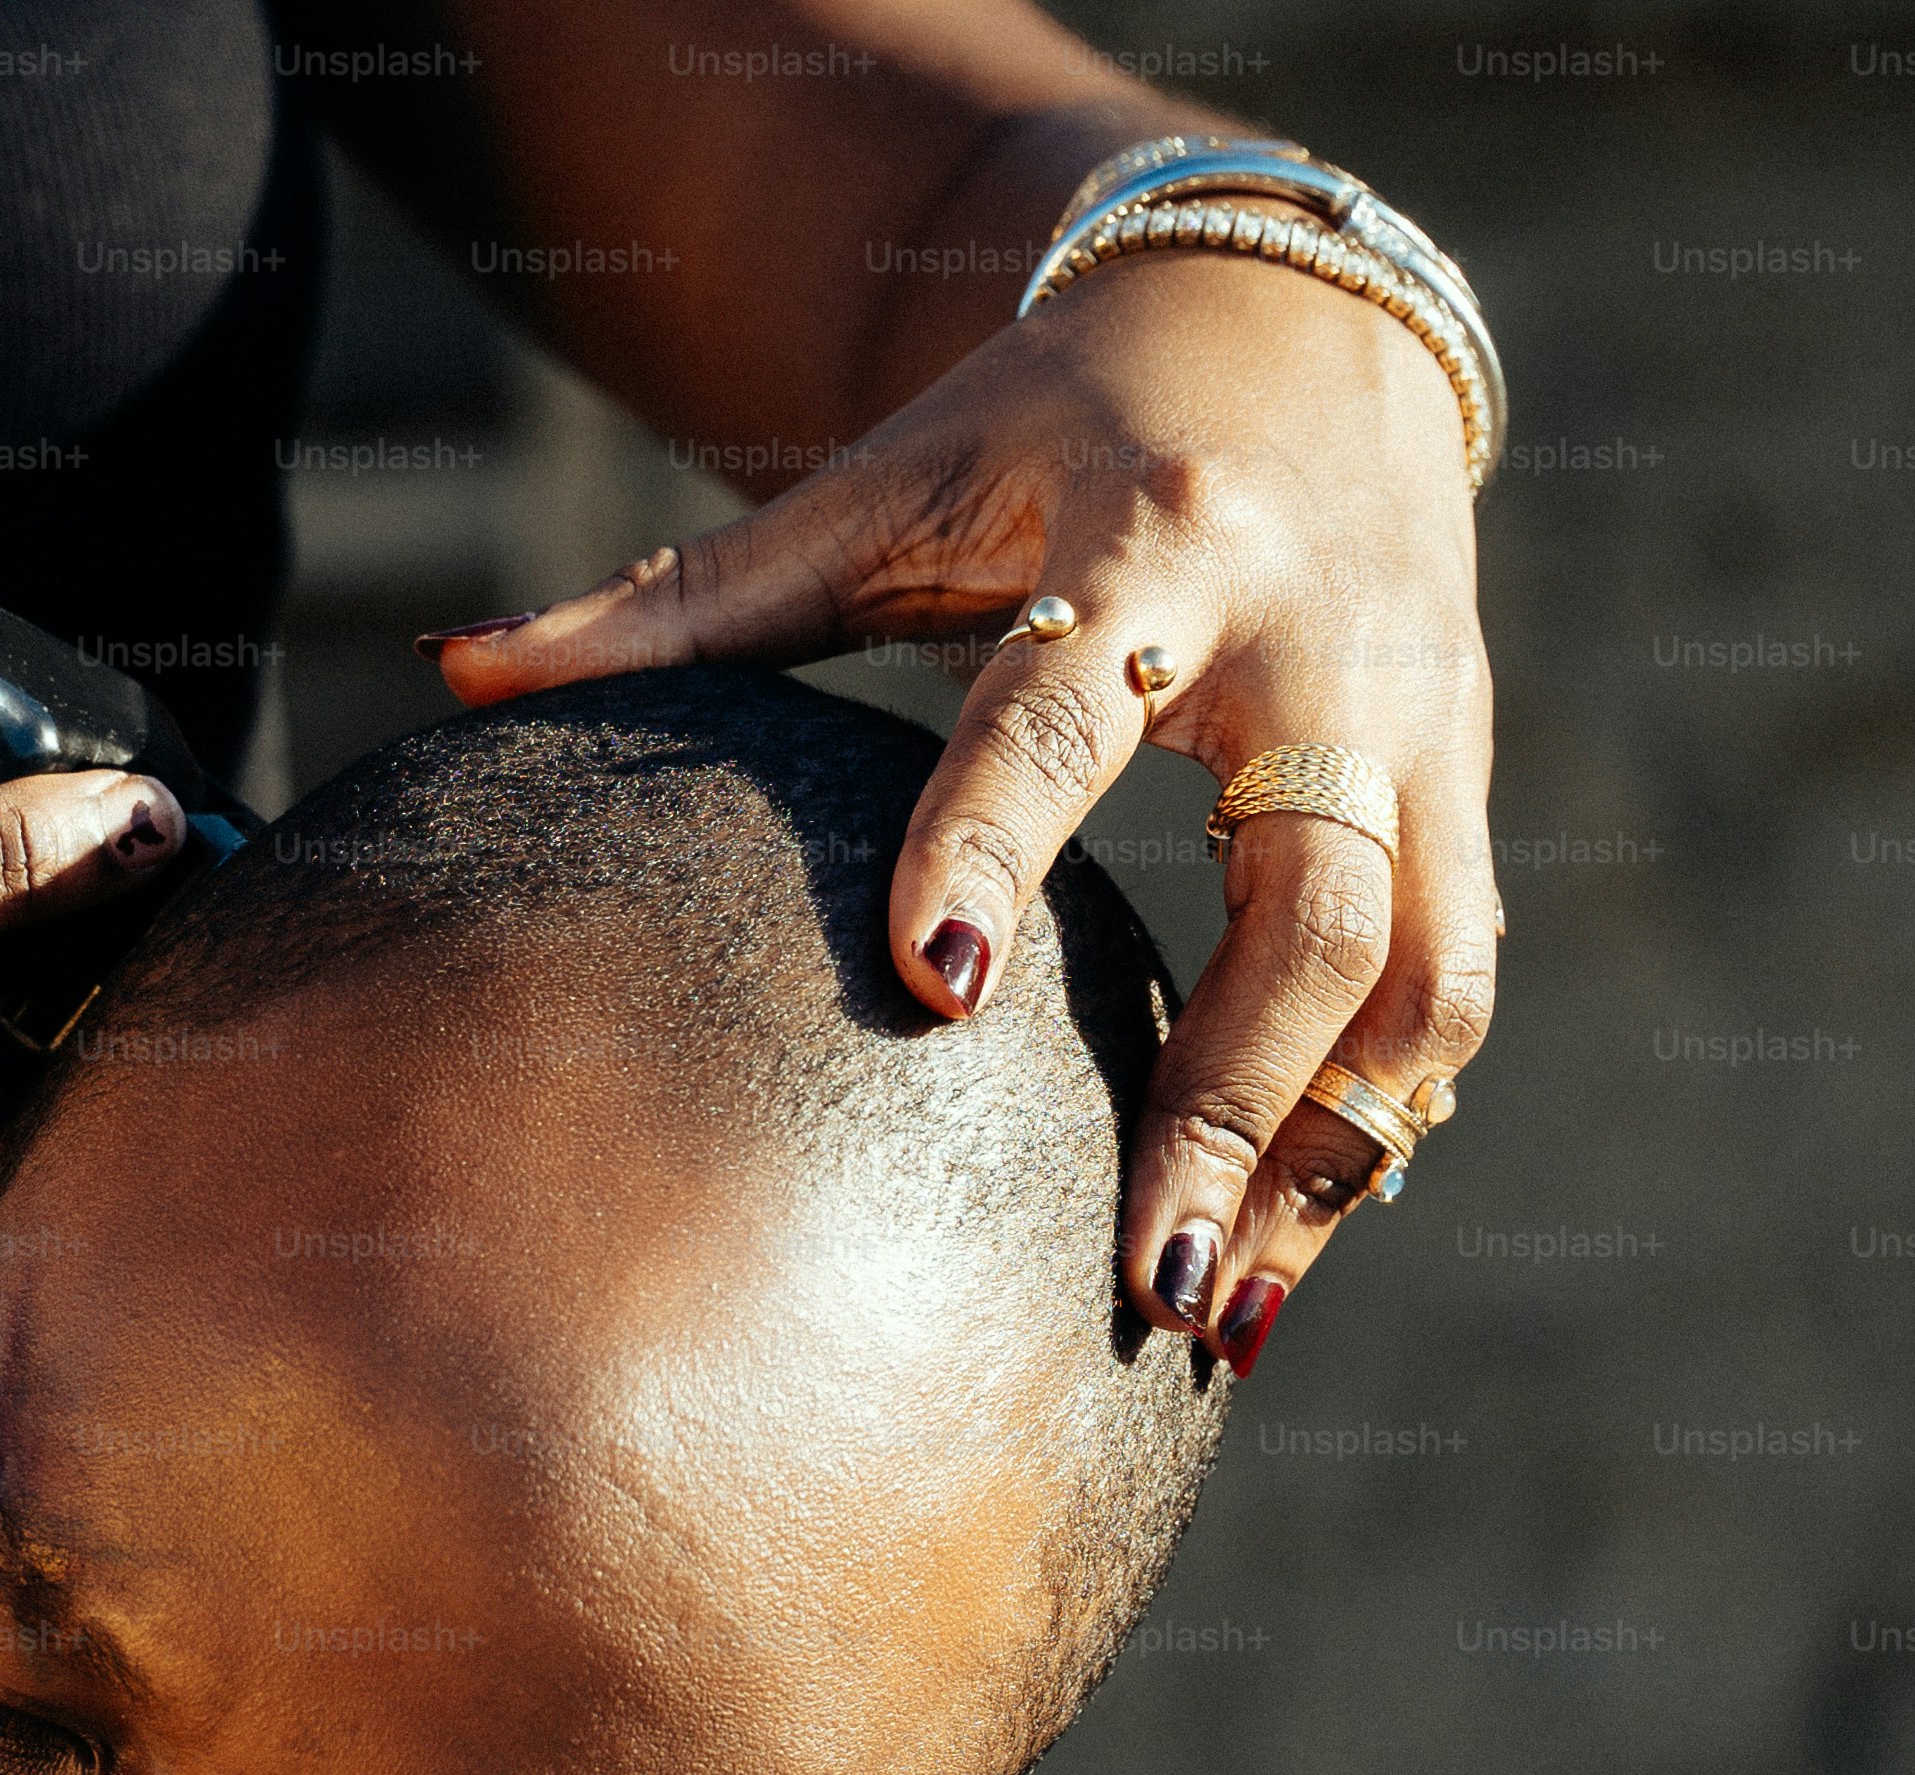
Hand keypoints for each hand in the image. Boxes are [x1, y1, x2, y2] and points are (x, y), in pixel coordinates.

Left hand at [426, 242, 1496, 1374]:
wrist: (1303, 316)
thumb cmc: (1044, 418)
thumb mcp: (878, 483)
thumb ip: (682, 601)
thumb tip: (451, 675)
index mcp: (1153, 545)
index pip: (1069, 705)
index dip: (1000, 836)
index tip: (932, 987)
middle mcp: (1322, 644)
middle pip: (1319, 897)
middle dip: (1235, 1093)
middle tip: (1140, 1272)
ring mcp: (1423, 726)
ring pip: (1423, 975)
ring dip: (1329, 1157)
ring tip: (1216, 1319)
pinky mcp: (1463, 786)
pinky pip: (1448, 991)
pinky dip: (1374, 1129)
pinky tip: (1277, 1258)